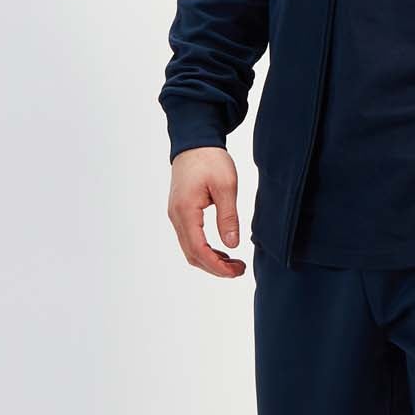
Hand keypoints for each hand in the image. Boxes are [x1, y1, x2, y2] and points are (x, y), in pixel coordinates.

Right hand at [167, 148, 245, 277]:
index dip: (217, 266)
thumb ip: (228, 217)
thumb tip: (232, 244)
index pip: (198, 249)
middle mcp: (176, 216)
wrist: (195, 142)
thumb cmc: (210, 160)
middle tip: (239, 270)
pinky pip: (189, 238)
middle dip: (215, 267)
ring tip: (233, 263)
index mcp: (186, 210)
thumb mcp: (226, 186)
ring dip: (210, 260)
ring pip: (189, 249)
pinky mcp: (180, 212)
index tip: (236, 271)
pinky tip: (221, 251)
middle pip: (192, 254)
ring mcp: (176, 215)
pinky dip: (204, 250)